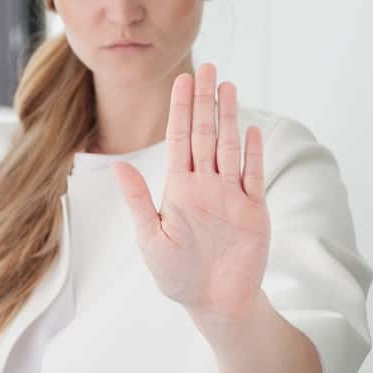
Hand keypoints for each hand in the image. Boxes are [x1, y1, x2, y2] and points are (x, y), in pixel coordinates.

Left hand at [112, 63, 270, 325]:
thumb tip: (119, 166)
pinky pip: (254, 174)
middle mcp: (206, 187)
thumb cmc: (178, 277)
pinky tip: (250, 128)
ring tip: (228, 86)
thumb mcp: (151, 238)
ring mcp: (231, 196)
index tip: (183, 81)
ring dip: (229, 117)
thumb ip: (139, 201)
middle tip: (208, 68)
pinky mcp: (254, 211)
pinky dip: (253, 152)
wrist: (215, 304)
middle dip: (205, 101)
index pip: (179, 140)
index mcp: (179, 190)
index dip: (181, 110)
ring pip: (230, 147)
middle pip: (205, 135)